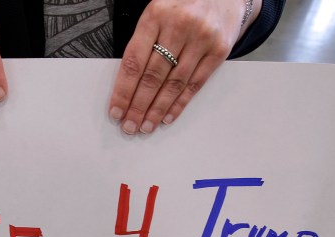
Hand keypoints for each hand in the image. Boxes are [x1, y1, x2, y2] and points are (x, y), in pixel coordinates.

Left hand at [108, 0, 257, 133]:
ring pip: (174, 83)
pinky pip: (196, 83)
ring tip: (146, 126)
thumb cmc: (183, 4)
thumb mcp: (157, 11)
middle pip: (153, 76)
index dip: (123, 90)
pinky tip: (168, 117)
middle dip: (138, 106)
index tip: (116, 110)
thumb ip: (143, 40)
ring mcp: (201, 39)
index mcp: (155, 15)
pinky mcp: (219, 50)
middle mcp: (178, 27)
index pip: (134, 61)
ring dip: (157, 109)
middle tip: (129, 126)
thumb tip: (127, 82)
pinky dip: (180, 103)